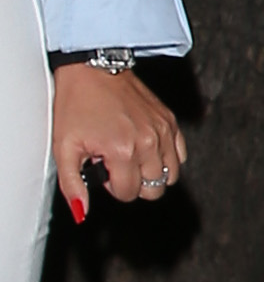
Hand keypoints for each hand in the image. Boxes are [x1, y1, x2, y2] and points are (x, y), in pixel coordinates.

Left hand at [52, 64, 184, 220]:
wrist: (93, 69)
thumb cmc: (77, 104)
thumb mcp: (64, 147)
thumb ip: (72, 184)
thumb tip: (82, 212)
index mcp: (122, 151)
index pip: (128, 194)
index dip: (112, 186)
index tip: (102, 167)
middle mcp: (148, 143)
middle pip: (154, 190)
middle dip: (134, 182)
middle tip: (116, 163)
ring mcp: (162, 131)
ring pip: (171, 176)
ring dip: (152, 173)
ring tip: (131, 156)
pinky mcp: (170, 121)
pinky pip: (180, 155)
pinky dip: (167, 158)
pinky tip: (146, 147)